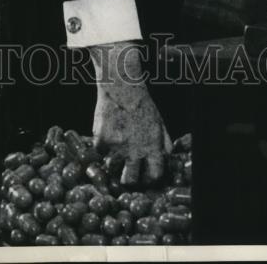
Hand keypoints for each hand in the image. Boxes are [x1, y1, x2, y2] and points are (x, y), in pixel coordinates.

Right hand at [89, 43, 170, 185]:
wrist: (121, 85)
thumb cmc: (141, 102)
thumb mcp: (159, 121)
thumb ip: (164, 141)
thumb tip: (166, 156)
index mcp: (152, 147)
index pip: (154, 176)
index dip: (150, 178)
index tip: (145, 174)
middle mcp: (135, 151)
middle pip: (130, 180)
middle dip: (128, 178)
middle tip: (126, 171)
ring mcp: (117, 147)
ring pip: (112, 168)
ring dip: (113, 162)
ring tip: (115, 149)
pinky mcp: (102, 140)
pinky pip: (100, 152)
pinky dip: (102, 146)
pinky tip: (107, 133)